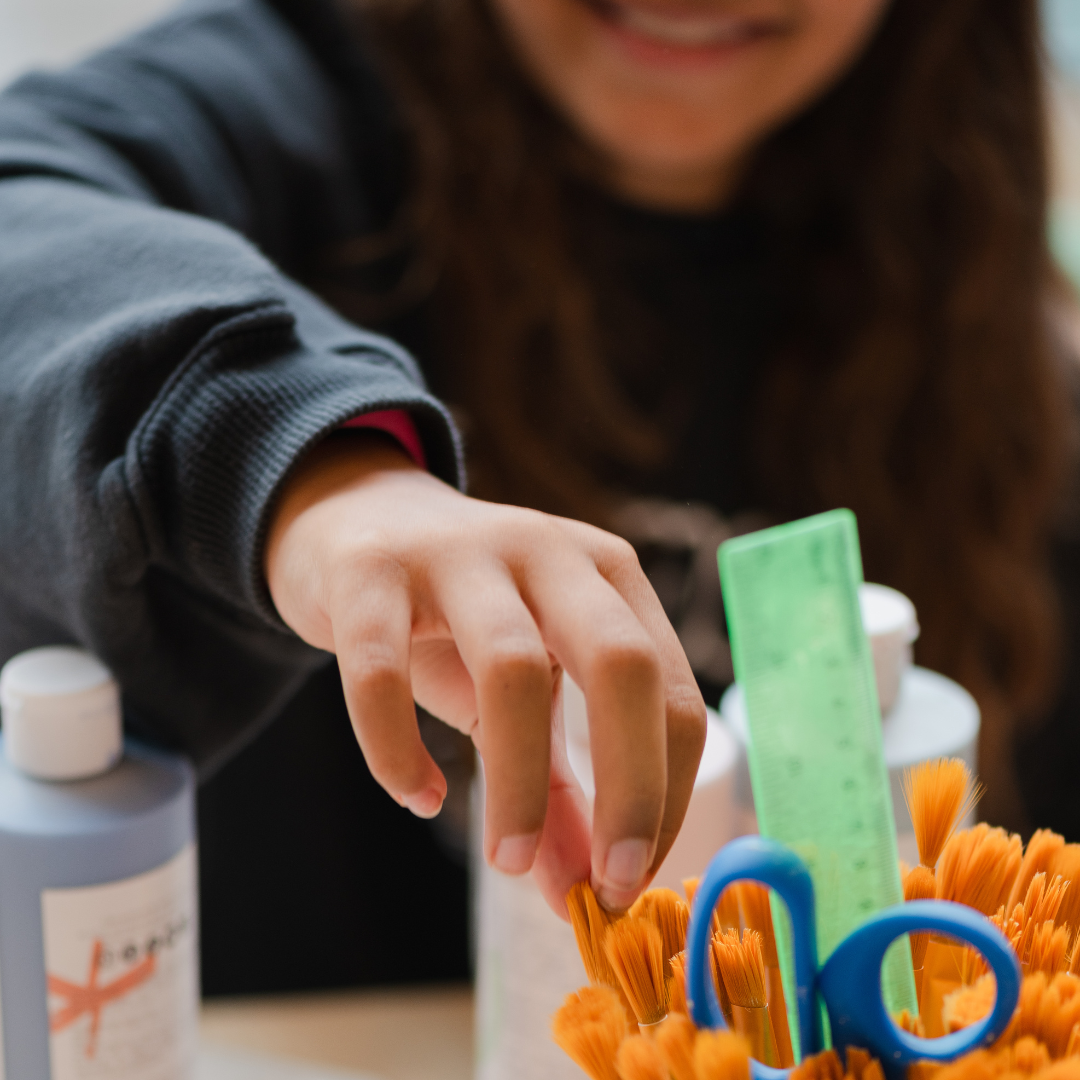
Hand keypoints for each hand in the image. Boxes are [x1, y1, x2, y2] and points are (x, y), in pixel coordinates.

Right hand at [264, 433, 706, 915]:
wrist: (357, 522)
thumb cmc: (458, 617)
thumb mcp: (525, 690)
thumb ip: (558, 786)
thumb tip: (579, 888)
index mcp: (608, 576)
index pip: (672, 691)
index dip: (664, 795)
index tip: (629, 879)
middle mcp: (548, 552)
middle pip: (621, 664)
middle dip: (630, 786)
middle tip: (607, 884)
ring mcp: (458, 552)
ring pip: (510, 668)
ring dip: (518, 784)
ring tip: (508, 861)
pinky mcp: (370, 572)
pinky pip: (381, 672)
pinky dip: (398, 749)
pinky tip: (417, 795)